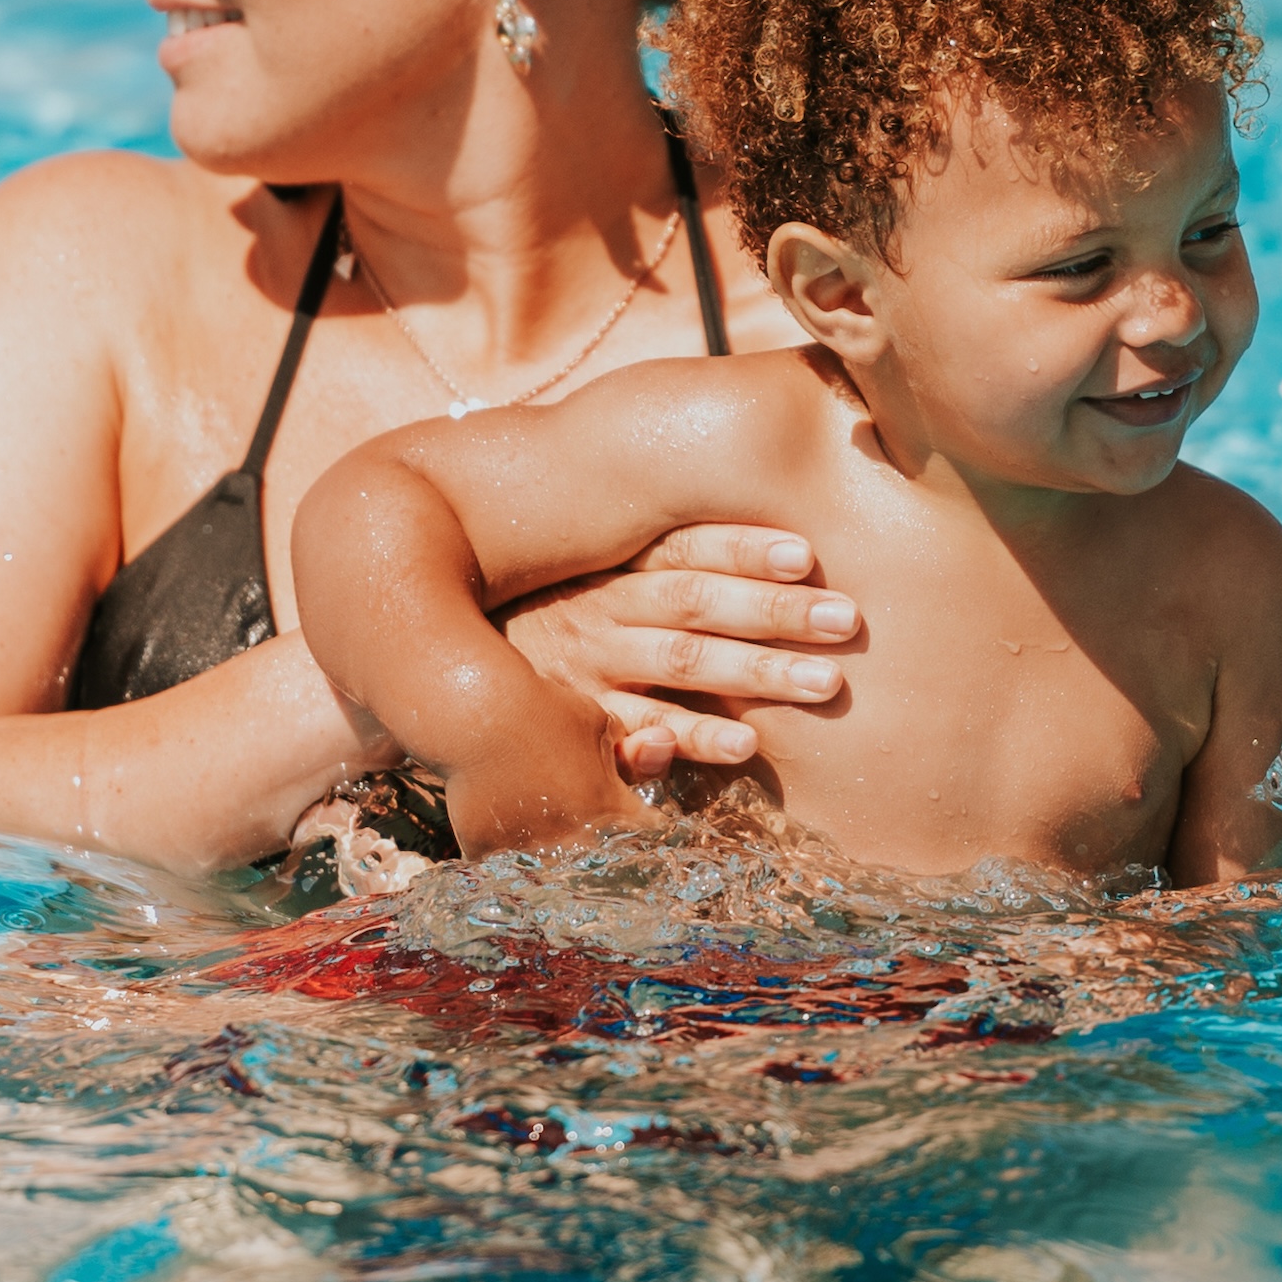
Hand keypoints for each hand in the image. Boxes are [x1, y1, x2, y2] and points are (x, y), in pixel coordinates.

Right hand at [494, 525, 859, 777]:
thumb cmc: (535, 610)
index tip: (806, 553)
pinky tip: (746, 744)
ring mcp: (589, 670)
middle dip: (775, 611)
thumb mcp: (577, 570)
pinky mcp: (578, 726)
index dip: (743, 546)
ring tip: (824, 683)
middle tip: (848, 621)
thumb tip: (743, 538)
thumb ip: (648, 554)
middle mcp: (602, 612)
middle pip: (698, 604)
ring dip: (756, 672)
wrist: (433, 660)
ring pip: (682, 665)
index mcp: (607, 568)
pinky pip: (640, 733)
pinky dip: (692, 738)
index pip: (683, 548)